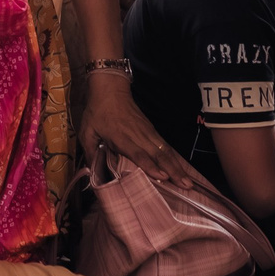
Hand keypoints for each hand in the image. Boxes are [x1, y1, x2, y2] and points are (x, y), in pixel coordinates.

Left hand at [80, 75, 208, 191]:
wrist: (111, 89)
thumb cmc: (97, 111)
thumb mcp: (86, 131)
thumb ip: (90, 151)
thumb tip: (91, 172)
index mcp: (121, 136)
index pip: (137, 153)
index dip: (149, 165)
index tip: (162, 177)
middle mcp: (138, 135)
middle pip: (158, 154)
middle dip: (172, 171)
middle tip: (186, 186)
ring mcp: (147, 132)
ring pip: (165, 151)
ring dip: (177, 166)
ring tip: (188, 182)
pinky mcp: (151, 129)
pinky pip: (165, 145)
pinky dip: (174, 158)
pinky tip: (182, 168)